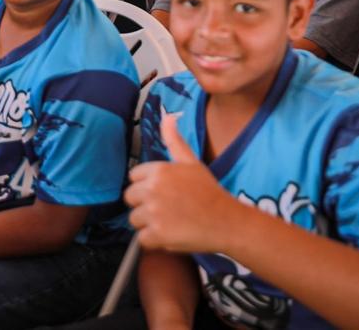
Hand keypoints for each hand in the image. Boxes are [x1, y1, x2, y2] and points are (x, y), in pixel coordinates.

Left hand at [125, 115, 242, 252]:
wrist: (228, 222)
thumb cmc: (209, 192)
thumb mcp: (191, 162)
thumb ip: (174, 140)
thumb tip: (168, 116)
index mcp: (158, 170)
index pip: (133, 178)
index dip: (148, 186)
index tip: (165, 192)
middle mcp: (153, 189)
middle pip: (130, 198)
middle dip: (145, 205)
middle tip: (168, 208)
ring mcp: (154, 212)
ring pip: (135, 219)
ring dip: (149, 224)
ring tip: (171, 221)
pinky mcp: (157, 234)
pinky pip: (142, 239)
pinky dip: (155, 241)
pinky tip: (172, 234)